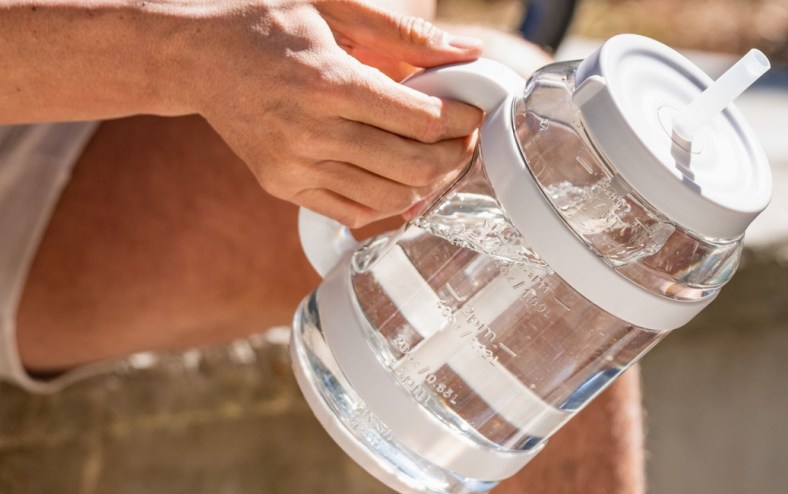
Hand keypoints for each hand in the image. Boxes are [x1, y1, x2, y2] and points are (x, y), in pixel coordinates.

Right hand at [167, 0, 483, 226]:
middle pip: (413, 166)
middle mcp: (311, 132)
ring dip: (426, 183)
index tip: (474, 114)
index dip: (462, 122)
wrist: (196, 57)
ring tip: (434, 158)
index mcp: (329, 82)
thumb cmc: (267, 22)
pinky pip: (354, 212)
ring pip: (389, 198)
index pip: (422, 120)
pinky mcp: (283, 187)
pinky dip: (386, 201)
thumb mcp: (333, 6)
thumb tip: (470, 55)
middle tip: (464, 140)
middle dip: (455, 156)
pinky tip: (396, 175)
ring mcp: (294, 167)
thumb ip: (404, 34)